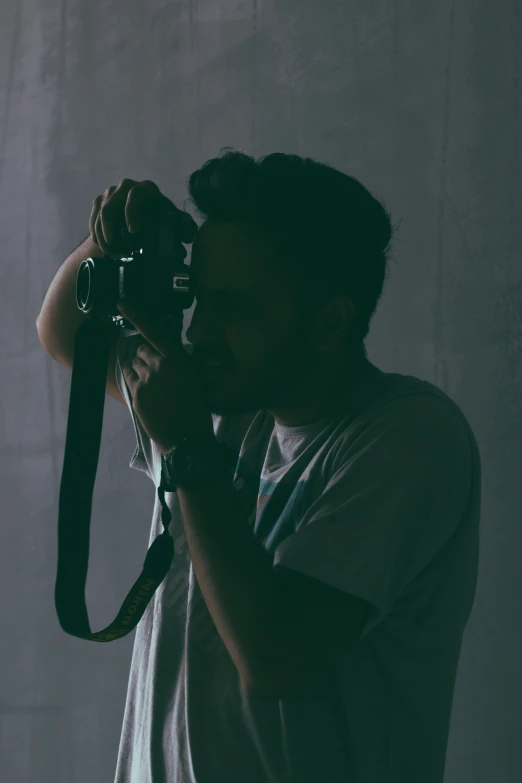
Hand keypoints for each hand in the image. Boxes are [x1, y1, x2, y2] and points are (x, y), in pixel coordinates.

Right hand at [89, 178, 197, 258]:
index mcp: (147, 189)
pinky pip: (93, 221)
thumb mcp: (175, 223)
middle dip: (112, 233)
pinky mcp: (99, 202)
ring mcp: (110, 193)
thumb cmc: (162, 220)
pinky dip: (98, 238)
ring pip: (100, 217)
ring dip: (106, 239)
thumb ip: (185, 226)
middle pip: (110, 208)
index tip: (133, 232)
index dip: (132, 213)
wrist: (143, 219)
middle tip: (121, 251)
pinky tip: (108, 250)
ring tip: (117, 254)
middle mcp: (126, 187)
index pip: (135, 195)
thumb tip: (187, 233)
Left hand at [119, 301, 213, 453]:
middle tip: (158, 373)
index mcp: (178, 358)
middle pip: (142, 349)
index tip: (122, 304)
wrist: (188, 438)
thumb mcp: (194, 377)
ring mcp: (146, 379)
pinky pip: (128, 378)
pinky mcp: (136, 393)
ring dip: (140, 369)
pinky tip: (147, 392)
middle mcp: (160, 364)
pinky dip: (134, 381)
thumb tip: (163, 354)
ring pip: (133, 363)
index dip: (136, 314)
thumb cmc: (196, 409)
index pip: (153, 330)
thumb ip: (177, 361)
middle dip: (146, 356)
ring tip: (155, 386)